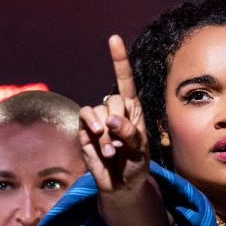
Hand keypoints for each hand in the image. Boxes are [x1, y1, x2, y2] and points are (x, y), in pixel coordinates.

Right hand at [79, 35, 150, 195]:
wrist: (120, 186)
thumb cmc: (135, 165)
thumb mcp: (141, 150)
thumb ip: (130, 133)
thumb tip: (110, 120)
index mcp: (132, 110)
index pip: (125, 80)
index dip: (119, 60)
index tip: (113, 39)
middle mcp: (114, 111)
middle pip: (113, 99)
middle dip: (118, 122)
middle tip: (122, 145)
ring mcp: (98, 122)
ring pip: (98, 111)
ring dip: (105, 133)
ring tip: (111, 151)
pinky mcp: (84, 133)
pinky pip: (85, 120)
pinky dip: (92, 129)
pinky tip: (99, 145)